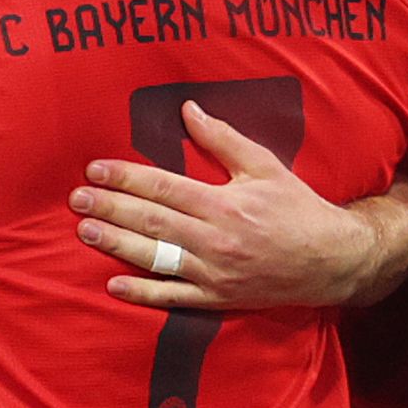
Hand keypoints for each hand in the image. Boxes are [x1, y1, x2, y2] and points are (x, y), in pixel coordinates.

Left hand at [71, 104, 407, 308]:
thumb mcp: (265, 166)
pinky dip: (142, 293)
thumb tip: (189, 110)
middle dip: (110, 209)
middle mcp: (214, 239)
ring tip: (84, 233)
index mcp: (224, 203)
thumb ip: (224, 140)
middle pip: (151, 221)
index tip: (95, 169)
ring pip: (155, 258)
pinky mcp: (217, 298)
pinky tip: (113, 285)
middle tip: (77, 200)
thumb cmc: (297, 208)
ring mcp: (213, 272)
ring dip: (116, 246)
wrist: (331, 260)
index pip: (163, 187)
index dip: (125, 178)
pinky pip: (173, 298)